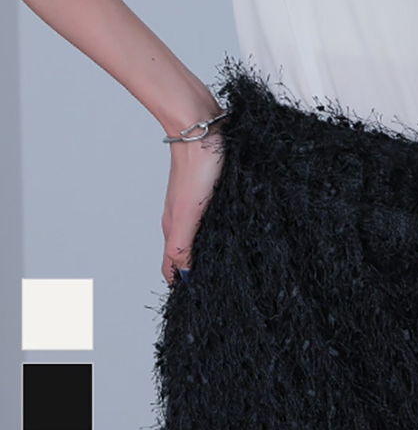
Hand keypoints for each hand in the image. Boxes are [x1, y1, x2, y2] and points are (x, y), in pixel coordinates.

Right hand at [161, 126, 225, 285]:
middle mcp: (182, 215)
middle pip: (183, 250)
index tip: (194, 302)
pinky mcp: (211, 186)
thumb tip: (182, 276)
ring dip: (206, 248)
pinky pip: (212, 213)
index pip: (171, 265)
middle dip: (193, 270)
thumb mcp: (189, 212)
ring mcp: (196, 200)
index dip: (179, 284)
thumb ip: (182, 244)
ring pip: (198, 232)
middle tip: (214, 287)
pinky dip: (218, 226)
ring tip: (226, 263)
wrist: (202, 127)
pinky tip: (233, 226)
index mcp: (172, 225)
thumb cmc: (196, 166)